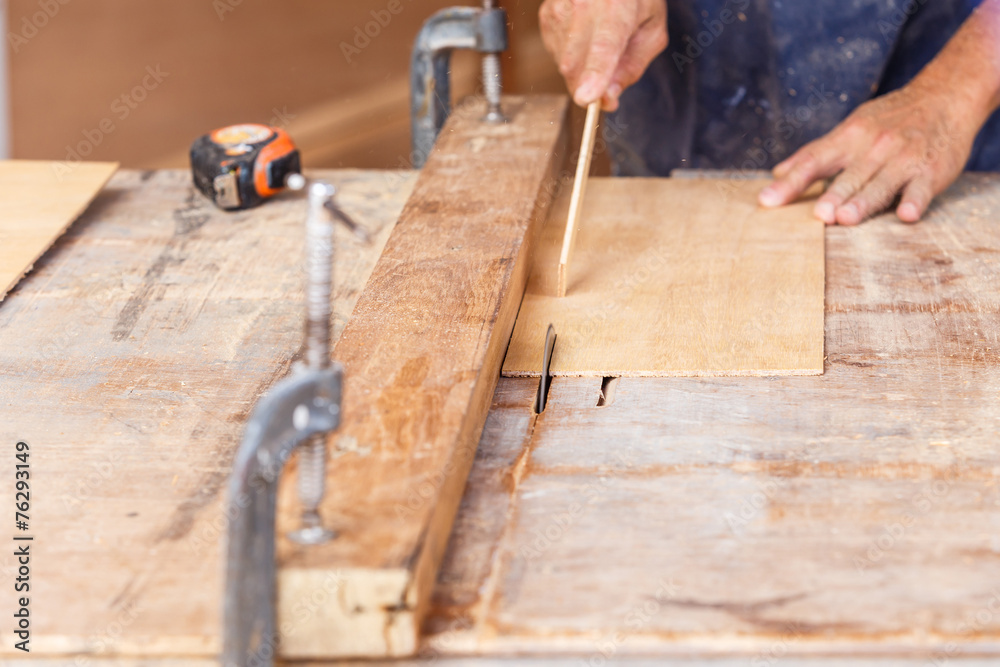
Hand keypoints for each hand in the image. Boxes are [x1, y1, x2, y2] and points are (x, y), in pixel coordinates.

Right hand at [539, 0, 667, 110]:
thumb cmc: (636, 0)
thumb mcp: (651, 31)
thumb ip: (632, 68)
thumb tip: (607, 99)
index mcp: (617, 6)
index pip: (604, 45)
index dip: (595, 73)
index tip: (586, 98)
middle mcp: (583, 4)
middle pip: (575, 65)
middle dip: (590, 87)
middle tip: (608, 87)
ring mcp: (559, 9)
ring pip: (564, 65)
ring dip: (582, 70)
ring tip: (600, 42)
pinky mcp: (546, 15)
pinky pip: (556, 55)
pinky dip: (572, 57)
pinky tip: (585, 37)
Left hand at [758, 82, 977, 224]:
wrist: (946, 96)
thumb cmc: (889, 119)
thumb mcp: (849, 128)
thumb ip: (814, 154)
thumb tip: (776, 174)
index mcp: (849, 137)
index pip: (813, 160)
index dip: (791, 182)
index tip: (767, 201)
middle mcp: (874, 146)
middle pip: (849, 175)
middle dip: (833, 195)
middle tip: (817, 215)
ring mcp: (904, 158)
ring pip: (881, 183)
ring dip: (864, 201)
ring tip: (846, 218)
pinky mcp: (932, 170)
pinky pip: (922, 188)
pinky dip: (915, 200)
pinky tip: (906, 215)